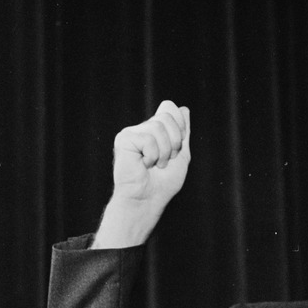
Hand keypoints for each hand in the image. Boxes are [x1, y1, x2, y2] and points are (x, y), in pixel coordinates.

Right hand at [92, 101, 190, 247]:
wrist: (148, 199)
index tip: (177, 148)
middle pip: (167, 116)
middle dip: (175, 142)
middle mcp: (142, 128)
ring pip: (158, 127)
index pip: (169, 108)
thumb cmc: (163, 182)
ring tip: (156, 164)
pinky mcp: (124, 139)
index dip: (180, 126)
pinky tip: (144, 165)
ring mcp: (131, 133)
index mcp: (154, 130)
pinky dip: (153, 155)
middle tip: (166, 160)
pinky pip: (148, 138)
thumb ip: (183, 132)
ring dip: (164, 152)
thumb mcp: (181, 154)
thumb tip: (184, 109)